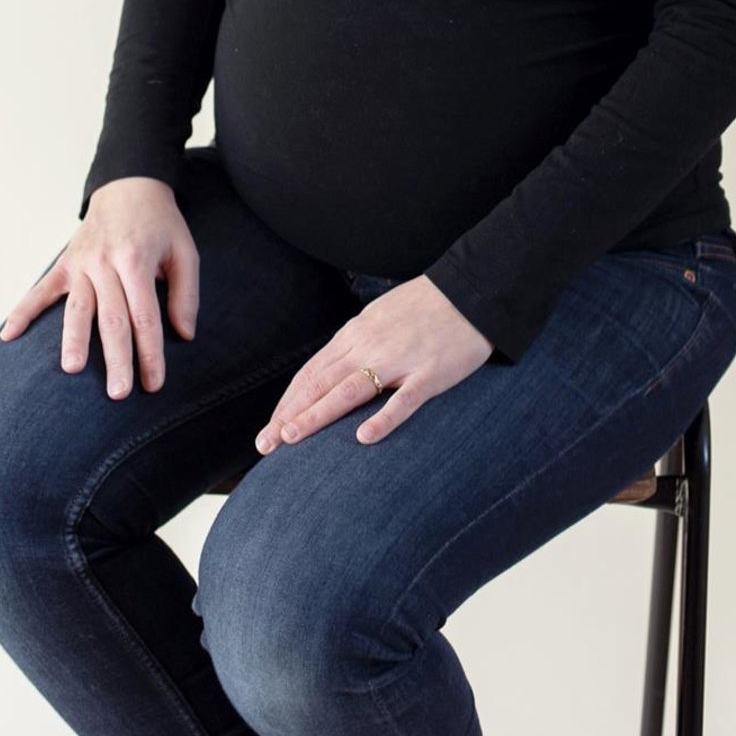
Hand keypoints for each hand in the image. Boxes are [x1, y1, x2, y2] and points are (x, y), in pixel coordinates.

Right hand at [0, 178, 199, 399]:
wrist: (129, 186)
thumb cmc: (160, 224)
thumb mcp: (185, 251)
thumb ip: (186, 294)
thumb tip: (184, 334)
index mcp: (137, 261)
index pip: (145, 315)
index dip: (150, 352)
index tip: (154, 383)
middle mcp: (106, 263)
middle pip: (111, 318)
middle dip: (116, 357)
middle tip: (119, 392)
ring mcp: (81, 263)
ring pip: (77, 308)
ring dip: (73, 339)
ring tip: (71, 369)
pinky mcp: (65, 263)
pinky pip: (41, 290)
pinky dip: (23, 311)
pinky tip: (8, 336)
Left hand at [254, 275, 492, 452]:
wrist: (470, 292)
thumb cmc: (425, 307)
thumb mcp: (379, 317)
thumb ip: (355, 344)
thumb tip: (329, 371)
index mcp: (356, 334)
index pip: (312, 372)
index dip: (288, 402)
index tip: (269, 428)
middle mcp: (369, 345)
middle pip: (320, 384)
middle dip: (290, 414)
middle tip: (265, 444)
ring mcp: (399, 359)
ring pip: (349, 391)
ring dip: (317, 416)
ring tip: (291, 439)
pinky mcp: (430, 374)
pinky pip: (403, 400)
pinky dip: (382, 419)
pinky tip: (363, 439)